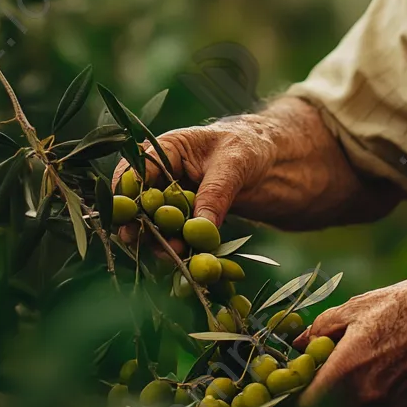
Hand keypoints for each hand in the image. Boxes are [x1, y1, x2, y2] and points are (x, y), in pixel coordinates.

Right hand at [110, 116, 275, 251]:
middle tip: (136, 240)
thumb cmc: (254, 146)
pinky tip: (186, 260)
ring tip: (172, 253)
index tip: (126, 216)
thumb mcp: (235, 163)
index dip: (126, 192)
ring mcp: (177, 199)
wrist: (279, 161)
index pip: (137, 168)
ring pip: (157, 223)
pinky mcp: (190, 220)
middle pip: (140, 200)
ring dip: (159, 239)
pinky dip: (181, 248)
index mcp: (169, 148)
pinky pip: (179, 236)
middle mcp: (166, 174)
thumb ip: (215, 193)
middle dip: (138, 221)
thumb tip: (198, 229)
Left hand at [294, 274, 406, 406]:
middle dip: (325, 384)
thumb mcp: (356, 306)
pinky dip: (380, 380)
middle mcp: (369, 396)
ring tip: (372, 343)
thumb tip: (300, 343)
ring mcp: (392, 403)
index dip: (292, 403)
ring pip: (359, 398)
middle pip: (332, 403)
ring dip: (355, 379)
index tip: (286, 391)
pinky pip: (383, 396)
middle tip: (327, 357)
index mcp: (348, 371)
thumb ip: (322, 329)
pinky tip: (396, 352)